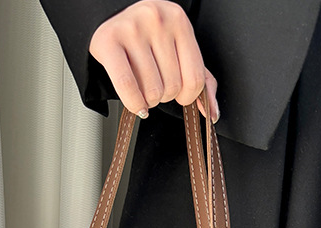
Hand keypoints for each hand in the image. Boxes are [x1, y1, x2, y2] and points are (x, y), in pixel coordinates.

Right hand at [89, 0, 218, 120]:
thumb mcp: (179, 51)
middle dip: (164, 96)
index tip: (179, 95)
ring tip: (143, 87)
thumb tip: (211, 113)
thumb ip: (202, 80)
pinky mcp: (109, 42)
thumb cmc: (148, 40)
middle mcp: (156, 20)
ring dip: (148, 100)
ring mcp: (132, 29)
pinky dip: (134, 103)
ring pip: (151, 91)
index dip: (188, 97)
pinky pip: (128, 87)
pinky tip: (136, 103)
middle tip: (155, 85)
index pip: (195, 78)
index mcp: (179, 20)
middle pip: (172, 87)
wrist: (110, 20)